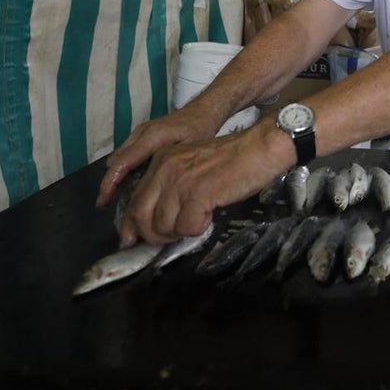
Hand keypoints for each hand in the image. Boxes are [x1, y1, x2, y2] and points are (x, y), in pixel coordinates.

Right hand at [96, 110, 214, 207]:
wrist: (202, 111)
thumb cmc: (199, 129)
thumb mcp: (190, 148)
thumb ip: (172, 165)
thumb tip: (155, 187)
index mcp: (152, 136)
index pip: (124, 161)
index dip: (111, 182)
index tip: (103, 199)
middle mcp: (140, 133)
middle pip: (116, 160)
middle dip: (109, 182)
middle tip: (107, 203)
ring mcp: (139, 133)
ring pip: (119, 157)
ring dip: (115, 176)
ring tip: (115, 198)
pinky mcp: (141, 136)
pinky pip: (126, 154)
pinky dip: (123, 169)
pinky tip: (129, 185)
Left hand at [117, 126, 283, 247]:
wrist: (259, 148)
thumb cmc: (233, 159)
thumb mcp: (192, 165)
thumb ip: (172, 186)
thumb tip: (159, 219)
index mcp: (161, 161)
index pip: (135, 199)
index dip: (132, 225)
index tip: (131, 240)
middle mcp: (165, 169)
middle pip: (142, 216)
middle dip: (153, 235)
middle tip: (168, 240)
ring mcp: (180, 181)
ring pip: (164, 226)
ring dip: (180, 232)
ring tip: (199, 220)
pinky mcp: (197, 194)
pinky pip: (187, 228)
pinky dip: (199, 229)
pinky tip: (210, 215)